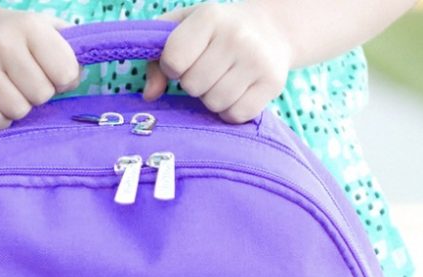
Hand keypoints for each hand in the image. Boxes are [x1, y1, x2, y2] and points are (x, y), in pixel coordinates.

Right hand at [0, 8, 82, 130]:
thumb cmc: (17, 39)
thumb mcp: (46, 31)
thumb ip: (71, 52)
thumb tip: (78, 77)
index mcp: (29, 26)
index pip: (65, 73)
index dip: (64, 81)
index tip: (52, 75)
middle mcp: (0, 41)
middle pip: (40, 95)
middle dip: (39, 95)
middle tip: (28, 84)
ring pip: (17, 110)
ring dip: (20, 109)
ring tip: (13, 92)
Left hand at [143, 2, 292, 123]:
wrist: (270, 30)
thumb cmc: (215, 34)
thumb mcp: (183, 30)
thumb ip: (156, 58)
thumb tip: (150, 95)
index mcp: (209, 16)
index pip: (173, 60)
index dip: (172, 68)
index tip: (184, 62)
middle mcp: (236, 35)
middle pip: (193, 86)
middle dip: (194, 84)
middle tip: (207, 71)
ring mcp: (257, 59)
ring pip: (214, 104)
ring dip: (212, 99)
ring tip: (222, 80)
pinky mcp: (272, 83)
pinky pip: (236, 115)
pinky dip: (230, 110)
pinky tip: (236, 92)